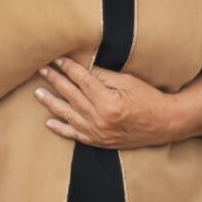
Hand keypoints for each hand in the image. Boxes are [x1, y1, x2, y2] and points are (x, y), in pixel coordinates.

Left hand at [35, 57, 177, 148]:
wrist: (164, 124)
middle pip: (71, 95)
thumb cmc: (149, 99)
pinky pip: (75, 135)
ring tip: (37, 92)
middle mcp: (99, 119)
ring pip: (67, 115)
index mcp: (107, 101)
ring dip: (51, 102)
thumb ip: (103, 76)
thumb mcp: (128, 82)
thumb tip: (82, 68)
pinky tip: (49, 122)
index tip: (56, 59)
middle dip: (54, 80)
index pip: (81, 80)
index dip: (67, 68)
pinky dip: (61, 128)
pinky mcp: (99, 141)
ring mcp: (97, 132)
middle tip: (41, 70)